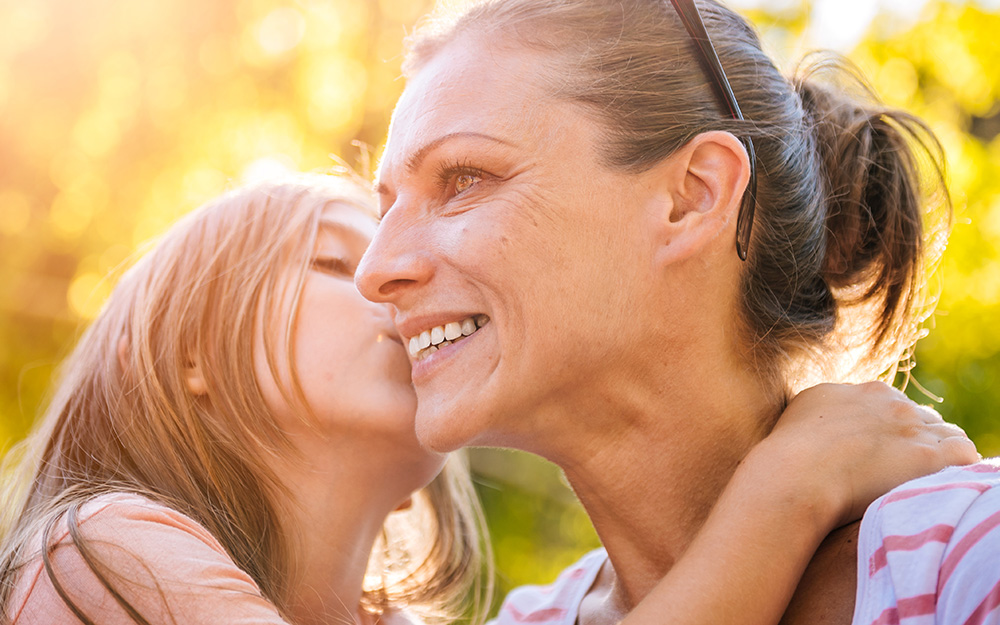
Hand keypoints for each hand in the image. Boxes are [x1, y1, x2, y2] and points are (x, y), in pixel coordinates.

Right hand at [745, 381, 978, 529]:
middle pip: (923, 420)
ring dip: (939, 455)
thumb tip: (824, 421)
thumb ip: (822, 411)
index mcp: (863, 392)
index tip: (881, 454)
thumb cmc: (786, 455)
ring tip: (921, 481)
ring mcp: (911, 427)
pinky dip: (958, 467)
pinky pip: (965, 454)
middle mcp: (891, 403)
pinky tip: (939, 484)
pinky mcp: (928, 456)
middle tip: (899, 471)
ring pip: (948, 435)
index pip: (895, 407)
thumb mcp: (800, 415)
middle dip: (916, 442)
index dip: (892, 432)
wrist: (793, 474)